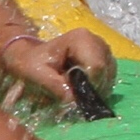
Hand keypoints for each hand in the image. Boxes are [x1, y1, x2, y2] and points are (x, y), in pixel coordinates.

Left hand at [0, 27, 117, 105]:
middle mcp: (97, 41)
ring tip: (74, 89)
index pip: (96, 67)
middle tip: (71, 93)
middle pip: (105, 72)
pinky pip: (108, 78)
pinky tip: (82, 88)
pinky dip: (97, 87)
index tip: (72, 94)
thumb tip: (75, 101)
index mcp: (81, 39)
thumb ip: (56, 87)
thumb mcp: (38, 75)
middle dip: (91, 88)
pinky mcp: (105, 59)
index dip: (88, 86)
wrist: (31, 57)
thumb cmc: (32, 63)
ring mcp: (103, 49)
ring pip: (108, 76)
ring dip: (94, 89)